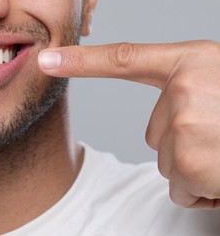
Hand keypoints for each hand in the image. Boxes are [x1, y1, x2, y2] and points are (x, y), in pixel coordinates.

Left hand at [38, 41, 219, 208]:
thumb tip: (169, 116)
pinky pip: (179, 188)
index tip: (47, 60)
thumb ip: (186, 87)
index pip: (123, 59)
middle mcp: (183, 87)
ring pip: (166, 161)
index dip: (81, 61)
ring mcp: (182, 124)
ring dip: (196, 166)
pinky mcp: (186, 161)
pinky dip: (202, 189)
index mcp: (191, 61)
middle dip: (183, 145)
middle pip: (151, 133)